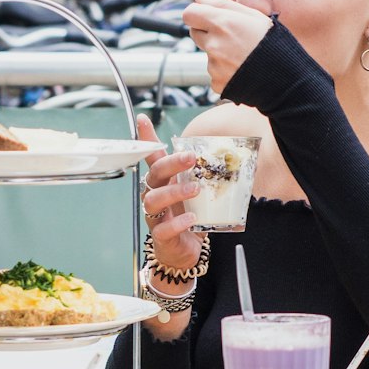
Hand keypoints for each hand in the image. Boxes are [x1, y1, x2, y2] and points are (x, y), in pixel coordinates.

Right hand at [138, 114, 204, 272]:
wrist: (185, 250)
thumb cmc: (188, 215)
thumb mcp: (195, 191)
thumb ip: (203, 174)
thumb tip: (225, 153)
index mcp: (164, 181)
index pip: (152, 157)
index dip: (145, 139)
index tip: (143, 119)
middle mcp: (155, 195)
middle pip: (154, 174)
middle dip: (171, 163)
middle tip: (191, 157)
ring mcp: (155, 216)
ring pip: (153, 200)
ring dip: (174, 192)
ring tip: (195, 189)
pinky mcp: (161, 236)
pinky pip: (163, 228)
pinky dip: (177, 222)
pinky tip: (192, 217)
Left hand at [182, 0, 271, 93]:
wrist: (286, 78)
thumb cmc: (273, 43)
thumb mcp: (253, 15)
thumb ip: (222, 3)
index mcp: (223, 23)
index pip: (189, 13)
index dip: (198, 13)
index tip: (208, 17)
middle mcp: (214, 44)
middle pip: (195, 33)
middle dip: (208, 32)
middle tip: (231, 36)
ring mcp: (214, 65)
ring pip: (207, 53)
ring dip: (218, 52)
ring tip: (243, 55)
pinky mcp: (217, 82)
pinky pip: (214, 72)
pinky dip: (224, 70)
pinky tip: (242, 69)